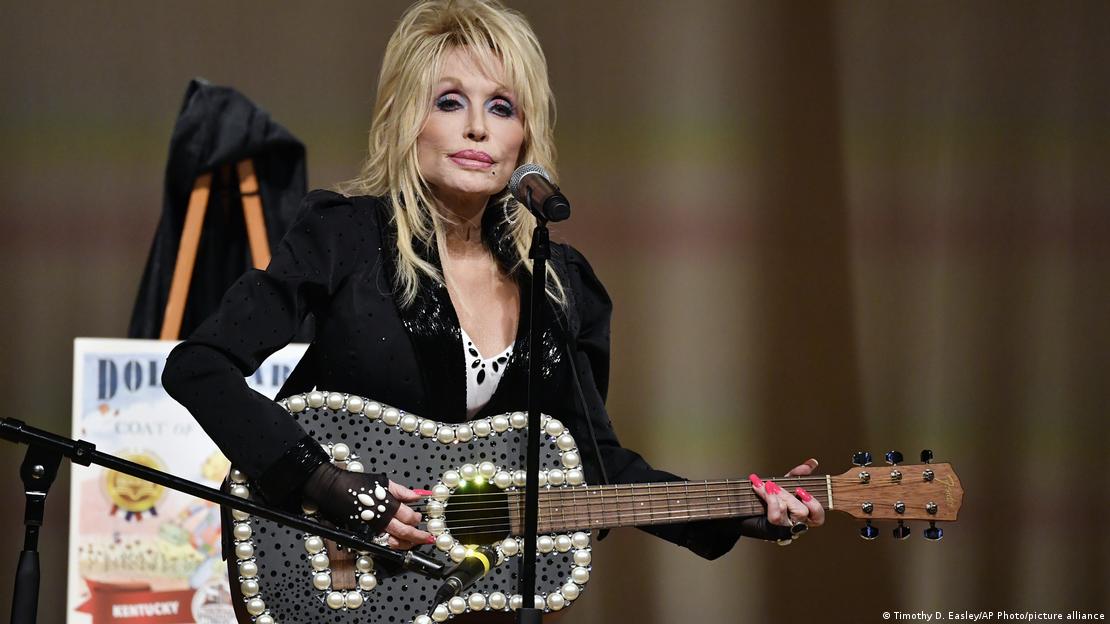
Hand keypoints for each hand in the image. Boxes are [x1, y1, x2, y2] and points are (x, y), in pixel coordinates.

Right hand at [302, 463, 433, 547]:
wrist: (333, 488)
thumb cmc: (355, 483)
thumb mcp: (382, 482)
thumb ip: (401, 491)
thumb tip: (417, 496)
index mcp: (387, 504)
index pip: (409, 517)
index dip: (417, 519)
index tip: (419, 518)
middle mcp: (380, 519)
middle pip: (405, 533)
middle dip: (418, 537)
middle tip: (427, 538)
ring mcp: (371, 528)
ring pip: (393, 542)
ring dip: (407, 544)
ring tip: (415, 543)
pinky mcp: (363, 533)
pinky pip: (381, 543)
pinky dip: (391, 545)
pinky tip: (398, 543)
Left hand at [741, 457, 824, 540]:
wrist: (737, 515)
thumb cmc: (762, 501)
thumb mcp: (781, 485)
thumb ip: (797, 475)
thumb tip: (812, 463)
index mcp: (800, 518)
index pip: (817, 518)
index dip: (814, 505)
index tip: (801, 490)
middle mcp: (794, 527)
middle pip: (803, 512)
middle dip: (788, 495)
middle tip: (774, 485)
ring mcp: (783, 530)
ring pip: (791, 513)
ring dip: (778, 495)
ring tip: (766, 485)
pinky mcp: (771, 531)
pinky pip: (777, 516)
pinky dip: (770, 500)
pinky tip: (761, 488)